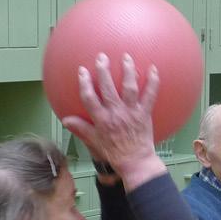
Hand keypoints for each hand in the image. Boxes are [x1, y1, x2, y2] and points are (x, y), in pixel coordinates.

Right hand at [61, 53, 165, 190]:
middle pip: (107, 88)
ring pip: (129, 87)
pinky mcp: (145, 114)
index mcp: (102, 119)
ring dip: (127, 71)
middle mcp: (115, 113)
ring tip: (126, 57)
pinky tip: (154, 69)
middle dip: (104, 70)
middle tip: (102, 57)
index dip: (85, 83)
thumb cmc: (115, 154)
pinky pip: (150, 95)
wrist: (136, 162)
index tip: (82, 70)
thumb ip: (81, 128)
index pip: (89, 97)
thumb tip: (66, 120)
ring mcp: (131, 112)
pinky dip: (153, 82)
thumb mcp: (94, 142)